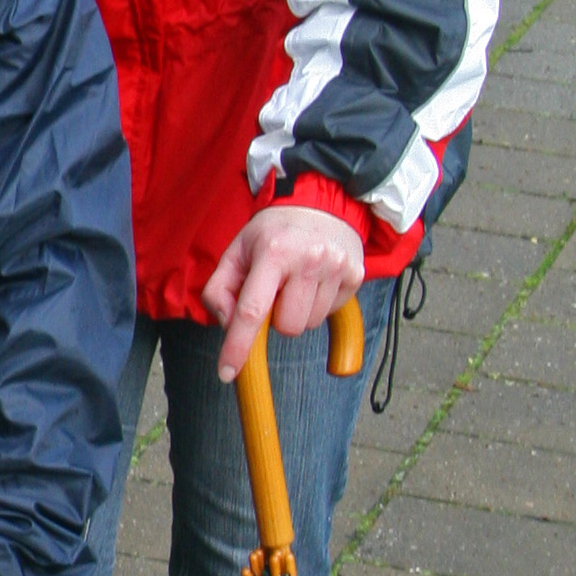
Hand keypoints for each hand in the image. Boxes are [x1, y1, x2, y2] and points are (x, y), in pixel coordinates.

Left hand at [200, 202, 365, 385]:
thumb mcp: (236, 251)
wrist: (320, 204)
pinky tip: (314, 281)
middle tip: (276, 290)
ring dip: (298, 312)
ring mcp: (337, 268)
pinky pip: (331, 314)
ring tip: (297, 282)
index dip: (238, 346)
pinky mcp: (356, 275)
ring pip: (310, 324)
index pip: (252, 310)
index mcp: (273, 252)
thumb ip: (220, 290)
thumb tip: (229, 325)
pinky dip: (318, 304)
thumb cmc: (272, 232)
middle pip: (288, 327)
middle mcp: (309, 260)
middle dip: (277, 318)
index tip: (227, 372)